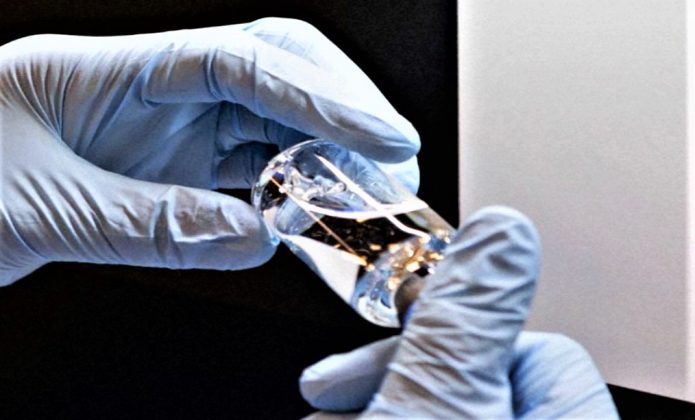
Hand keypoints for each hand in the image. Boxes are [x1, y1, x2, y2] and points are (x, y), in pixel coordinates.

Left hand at [0, 18, 419, 284]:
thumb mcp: (39, 211)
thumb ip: (153, 224)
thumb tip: (256, 238)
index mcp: (110, 70)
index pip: (241, 63)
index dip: (323, 97)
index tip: (386, 137)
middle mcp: (151, 88)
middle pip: (273, 70)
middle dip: (343, 109)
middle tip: (395, 162)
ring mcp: (166, 126)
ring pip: (271, 119)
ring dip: (328, 151)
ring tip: (371, 192)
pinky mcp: (172, 164)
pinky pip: (250, 164)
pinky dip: (292, 185)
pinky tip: (316, 208)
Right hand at [300, 207, 618, 417]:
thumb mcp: (440, 401)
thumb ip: (469, 317)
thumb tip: (504, 231)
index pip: (536, 349)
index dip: (457, 331)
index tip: (397, 330)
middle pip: (473, 377)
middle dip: (388, 374)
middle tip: (332, 387)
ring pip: (433, 403)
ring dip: (367, 400)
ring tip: (326, 413)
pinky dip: (372, 416)